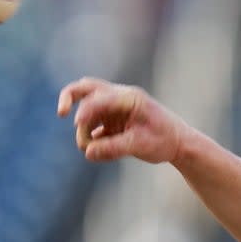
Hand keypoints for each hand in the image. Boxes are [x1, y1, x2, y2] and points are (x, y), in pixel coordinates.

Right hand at [56, 77, 185, 163]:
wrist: (180, 144)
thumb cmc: (164, 141)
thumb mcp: (139, 146)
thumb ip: (113, 148)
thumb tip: (87, 153)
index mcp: (129, 98)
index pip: (99, 97)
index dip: (86, 110)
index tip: (78, 125)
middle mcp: (119, 99)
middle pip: (86, 88)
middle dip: (69, 98)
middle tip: (61, 113)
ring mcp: (114, 109)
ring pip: (87, 112)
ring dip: (84, 130)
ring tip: (91, 149)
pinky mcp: (112, 122)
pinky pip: (93, 128)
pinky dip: (92, 138)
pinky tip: (101, 151)